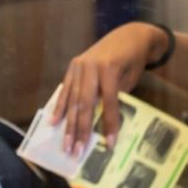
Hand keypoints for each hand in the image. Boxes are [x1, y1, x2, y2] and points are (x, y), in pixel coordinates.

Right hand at [49, 23, 168, 154]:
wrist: (129, 35)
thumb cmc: (133, 61)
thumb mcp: (130, 79)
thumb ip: (115, 98)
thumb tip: (104, 125)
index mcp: (109, 69)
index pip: (109, 102)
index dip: (109, 124)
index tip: (109, 145)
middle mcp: (91, 67)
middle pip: (85, 104)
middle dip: (81, 130)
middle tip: (77, 152)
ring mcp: (79, 65)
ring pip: (73, 100)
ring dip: (68, 125)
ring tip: (66, 145)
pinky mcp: (73, 66)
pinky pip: (65, 90)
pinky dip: (59, 107)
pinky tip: (54, 123)